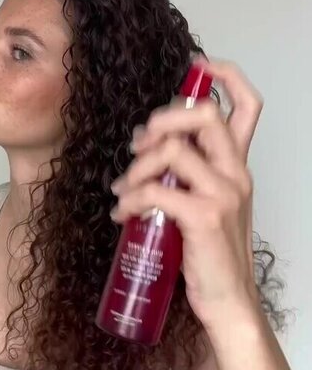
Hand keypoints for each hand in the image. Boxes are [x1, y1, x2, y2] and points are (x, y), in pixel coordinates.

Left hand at [110, 58, 262, 330]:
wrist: (227, 301)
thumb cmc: (211, 255)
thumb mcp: (207, 206)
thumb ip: (188, 176)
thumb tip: (148, 155)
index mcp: (238, 166)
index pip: (248, 106)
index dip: (225, 76)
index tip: (196, 67)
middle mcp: (237, 173)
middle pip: (203, 115)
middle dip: (160, 120)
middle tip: (137, 145)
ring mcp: (223, 194)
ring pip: (171, 151)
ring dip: (134, 168)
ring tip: (121, 190)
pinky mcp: (204, 217)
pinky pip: (155, 192)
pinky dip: (129, 200)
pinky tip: (121, 214)